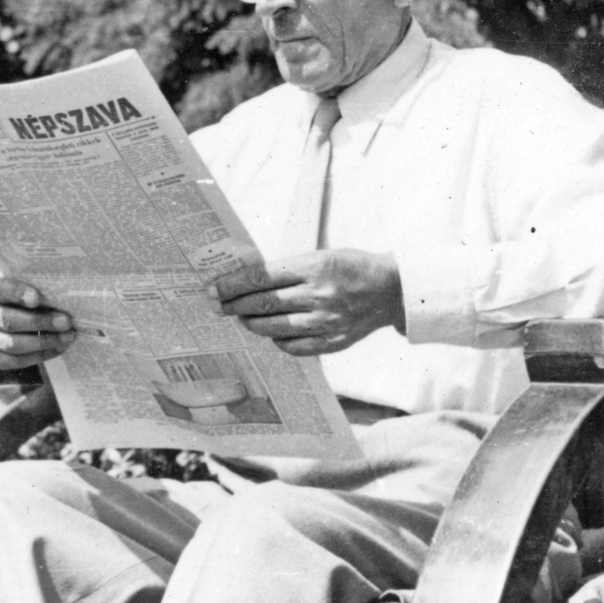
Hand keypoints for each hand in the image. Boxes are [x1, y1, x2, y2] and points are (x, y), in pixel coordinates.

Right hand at [0, 273, 75, 370]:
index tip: (37, 298)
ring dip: (43, 342)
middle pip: (8, 320)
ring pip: (12, 344)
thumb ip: (37, 284)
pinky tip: (58, 348)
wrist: (12, 313)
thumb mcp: (26, 282)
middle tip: (66, 321)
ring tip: (67, 337)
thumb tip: (61, 293)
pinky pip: (14, 361)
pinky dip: (39, 355)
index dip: (17, 293)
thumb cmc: (25, 293)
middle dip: (40, 322)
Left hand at [210, 248, 403, 354]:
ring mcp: (327, 321)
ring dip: (251, 323)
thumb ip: (287, 269)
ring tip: (242, 318)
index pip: (261, 277)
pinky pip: (294, 347)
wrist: (390, 289)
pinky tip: (272, 332)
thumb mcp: (319, 256)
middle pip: (263, 303)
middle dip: (233, 305)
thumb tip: (247, 281)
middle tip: (217, 306)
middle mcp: (319, 295)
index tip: (213, 289)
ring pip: (275, 327)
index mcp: (313, 267)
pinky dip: (277, 340)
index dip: (232, 285)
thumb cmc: (350, 267)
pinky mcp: (334, 341)